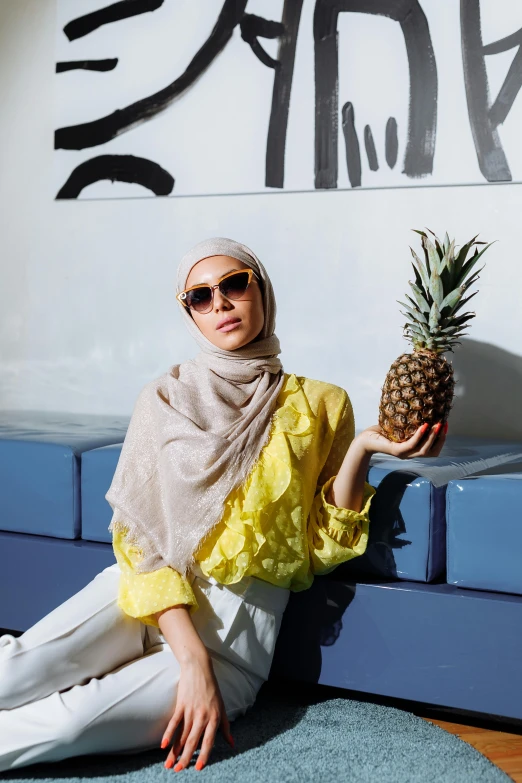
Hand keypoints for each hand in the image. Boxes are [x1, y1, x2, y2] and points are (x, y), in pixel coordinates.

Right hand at [161, 654, 232, 771]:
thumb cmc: (212, 689)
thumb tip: (232, 743)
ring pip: (182, 735)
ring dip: (174, 751)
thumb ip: (226, 727)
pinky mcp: (181, 704)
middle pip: (193, 741)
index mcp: (214, 718)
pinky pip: (174, 722)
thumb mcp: (222, 707)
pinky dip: (168, 734)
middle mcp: (202, 716)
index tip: (198, 768)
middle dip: (185, 758)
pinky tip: (164, 745)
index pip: (208, 741)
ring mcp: (191, 710)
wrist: (199, 668)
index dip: (203, 755)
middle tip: (179, 771)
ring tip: (169, 765)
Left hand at [359, 421, 447, 458]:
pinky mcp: (396, 451)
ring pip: (423, 450)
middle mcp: (409, 454)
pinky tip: (424, 425)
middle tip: (444, 424)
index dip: (441, 440)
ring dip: (432, 437)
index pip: (432, 450)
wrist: (364, 439)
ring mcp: (403, 454)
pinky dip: (420, 435)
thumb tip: (424, 407)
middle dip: (440, 439)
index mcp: (412, 450)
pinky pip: (411, 444)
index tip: (445, 426)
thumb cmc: (382, 431)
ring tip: (437, 425)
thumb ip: (411, 422)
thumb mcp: (400, 426)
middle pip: (431, 452)